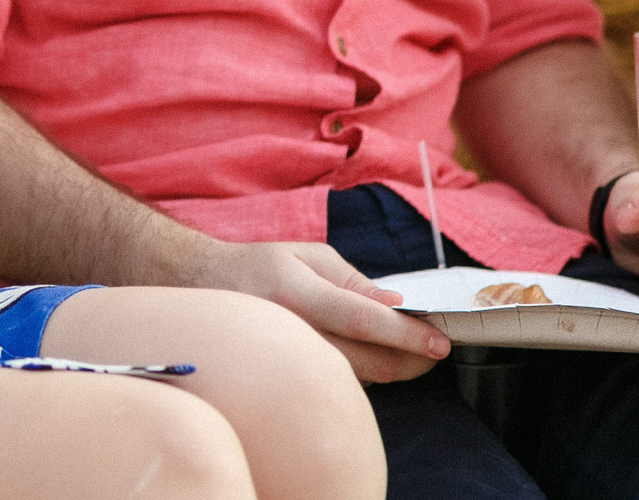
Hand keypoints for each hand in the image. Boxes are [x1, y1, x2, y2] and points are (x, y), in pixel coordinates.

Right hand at [192, 238, 448, 383]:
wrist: (199, 287)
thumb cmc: (259, 267)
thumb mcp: (306, 254)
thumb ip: (353, 281)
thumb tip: (395, 306)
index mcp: (295, 290)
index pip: (360, 317)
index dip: (404, 333)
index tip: (439, 342)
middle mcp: (288, 329)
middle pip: (365, 361)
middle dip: (410, 360)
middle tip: (432, 350)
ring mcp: (284, 359)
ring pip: (355, 379)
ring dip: (388, 368)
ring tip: (402, 349)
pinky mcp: (285, 378)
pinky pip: (337, 384)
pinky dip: (363, 373)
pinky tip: (368, 357)